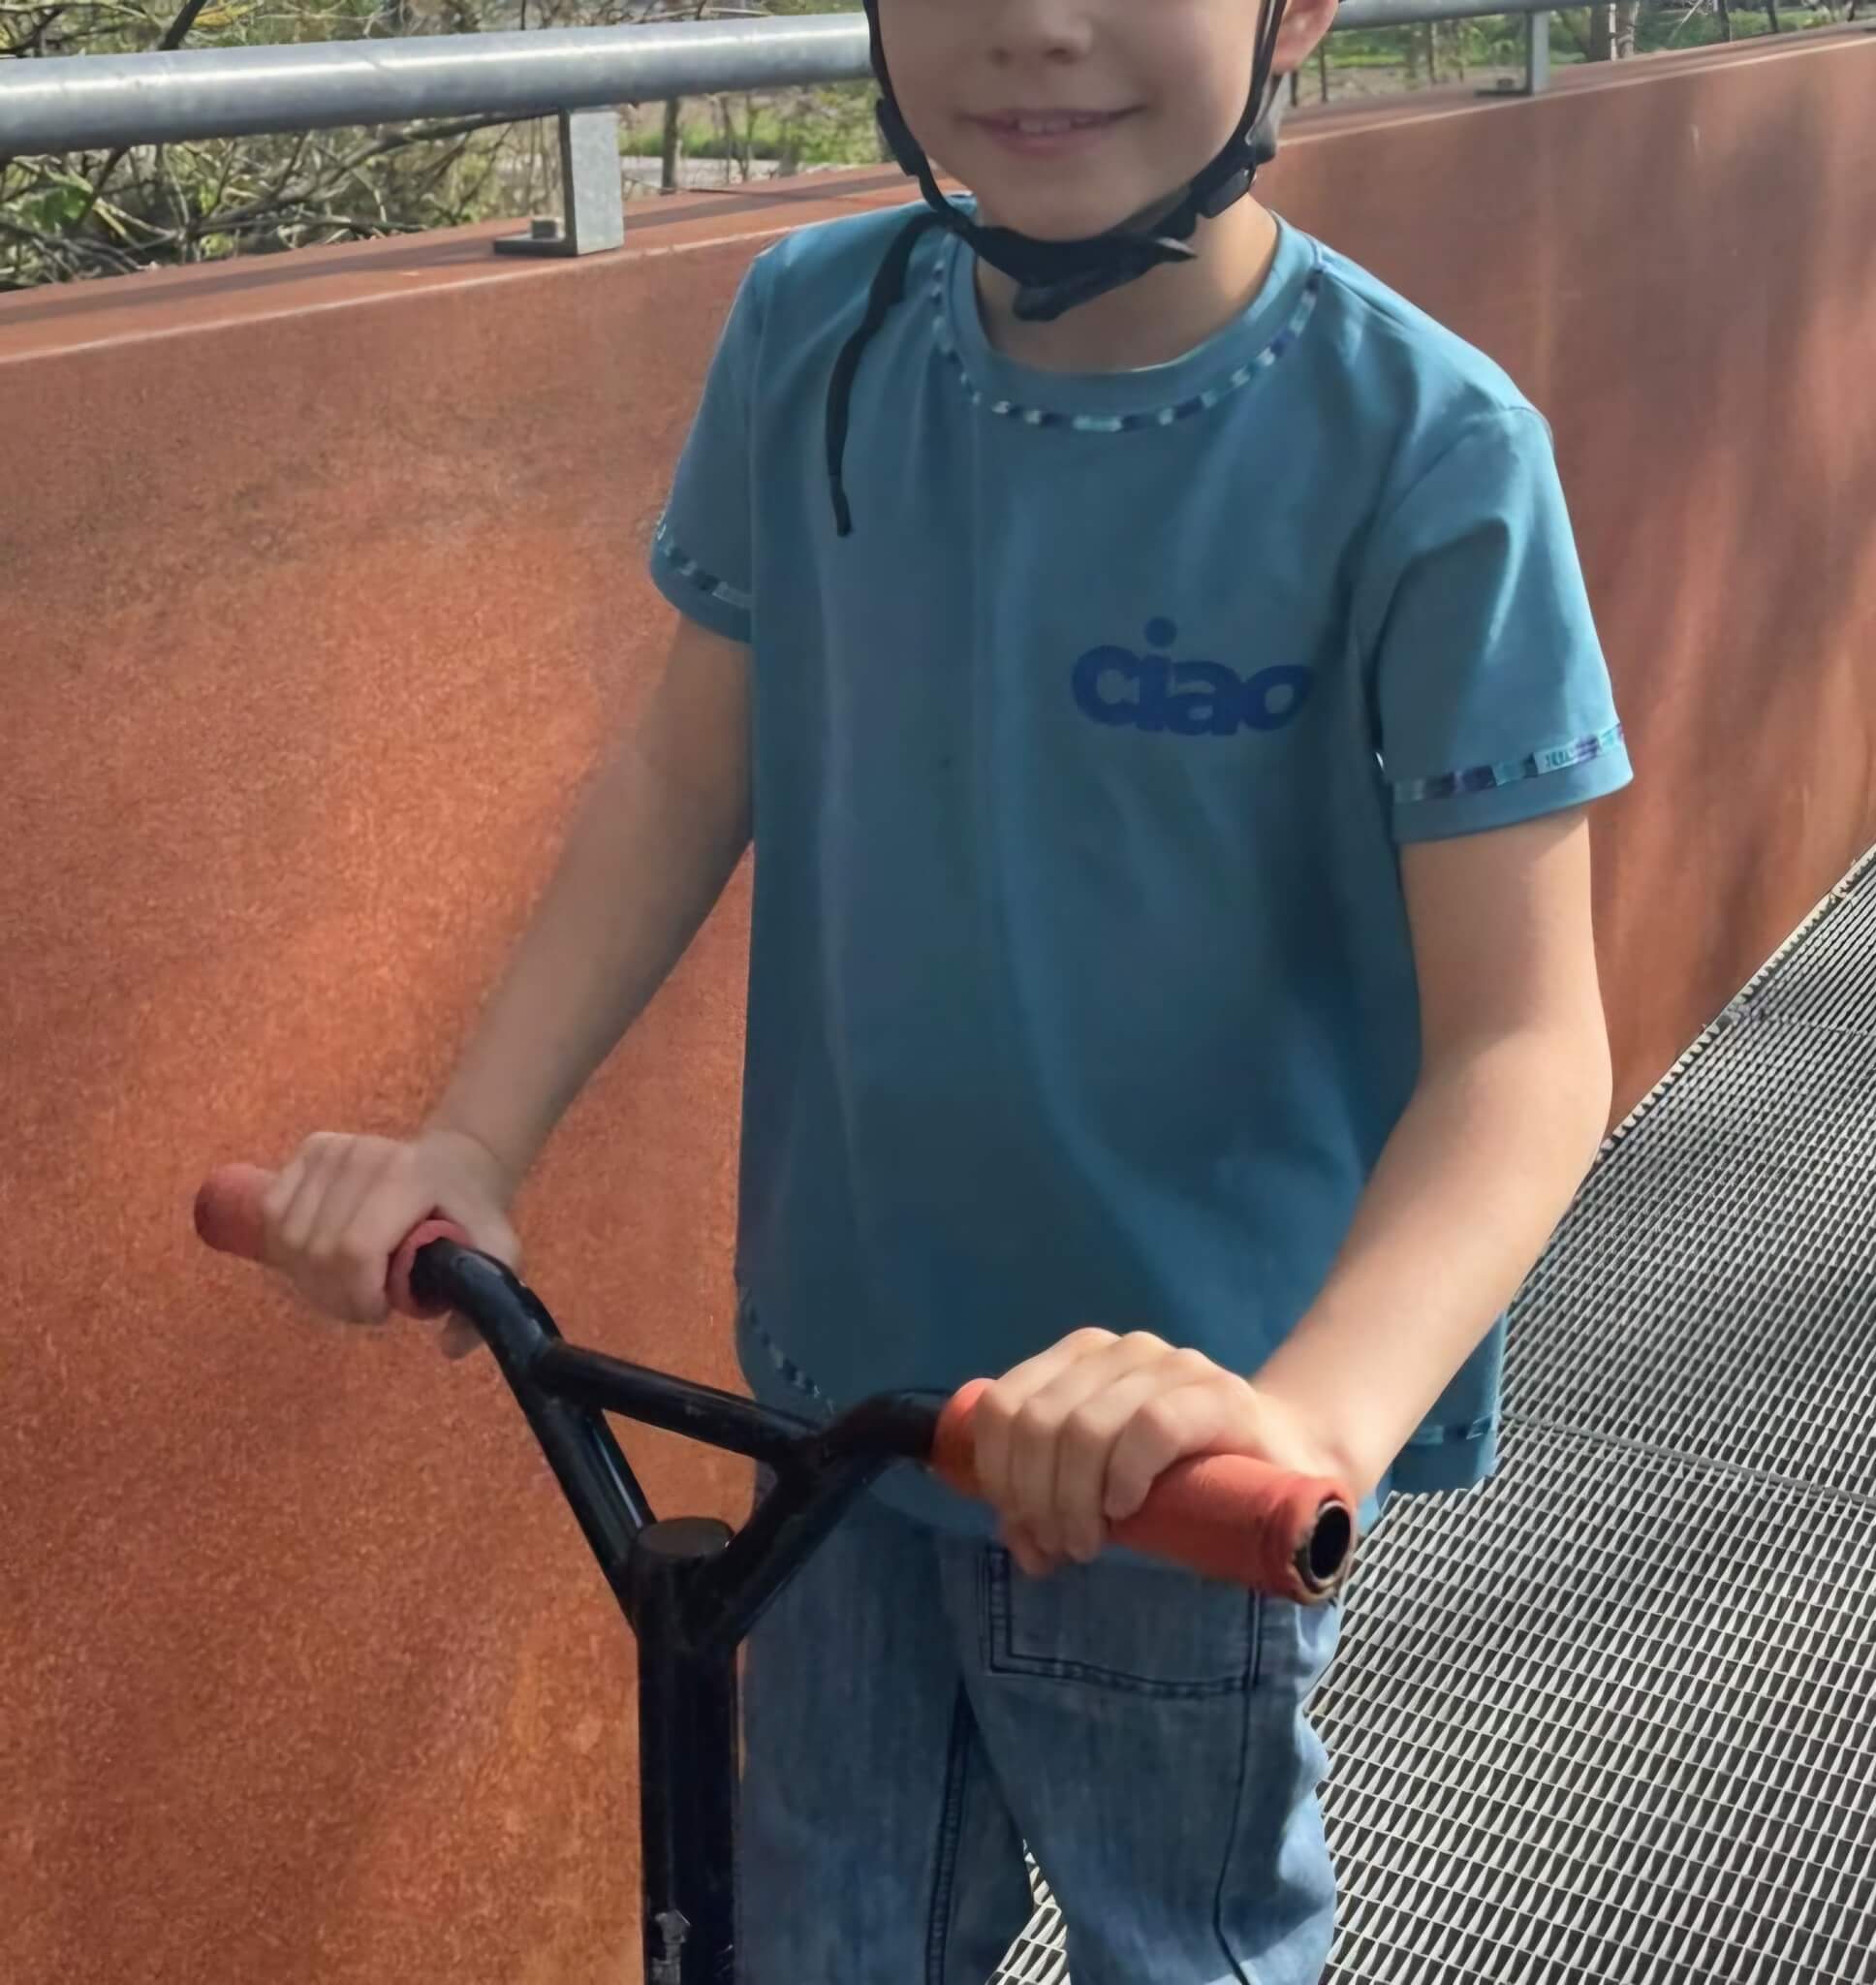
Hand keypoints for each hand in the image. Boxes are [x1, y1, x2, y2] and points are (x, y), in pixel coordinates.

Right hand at [259, 1127, 521, 1357]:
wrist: (454, 1165)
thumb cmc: (470, 1216)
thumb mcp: (496, 1255)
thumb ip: (482, 1301)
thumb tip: (449, 1348)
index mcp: (410, 1178)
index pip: (355, 1249)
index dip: (357, 1295)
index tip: (380, 1312)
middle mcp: (366, 1155)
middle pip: (318, 1250)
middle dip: (335, 1296)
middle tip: (363, 1306)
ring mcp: (335, 1148)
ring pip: (288, 1237)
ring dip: (310, 1278)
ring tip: (345, 1285)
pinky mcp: (311, 1149)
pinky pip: (273, 1215)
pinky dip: (289, 1250)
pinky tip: (321, 1258)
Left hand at [970, 1328, 1345, 1576]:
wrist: (1283, 1458)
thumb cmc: (1181, 1475)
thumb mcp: (1101, 1483)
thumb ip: (1051, 1501)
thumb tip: (1020, 1542)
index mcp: (1077, 1359)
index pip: (1002, 1406)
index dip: (997, 1473)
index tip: (1020, 1524)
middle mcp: (1118, 1350)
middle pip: (1037, 1423)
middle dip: (1035, 1498)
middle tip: (1060, 1546)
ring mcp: (1170, 1365)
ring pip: (1084, 1429)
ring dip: (1073, 1501)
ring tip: (1087, 1544)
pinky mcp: (1218, 1394)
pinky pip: (1150, 1429)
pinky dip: (1124, 1476)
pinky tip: (1126, 1508)